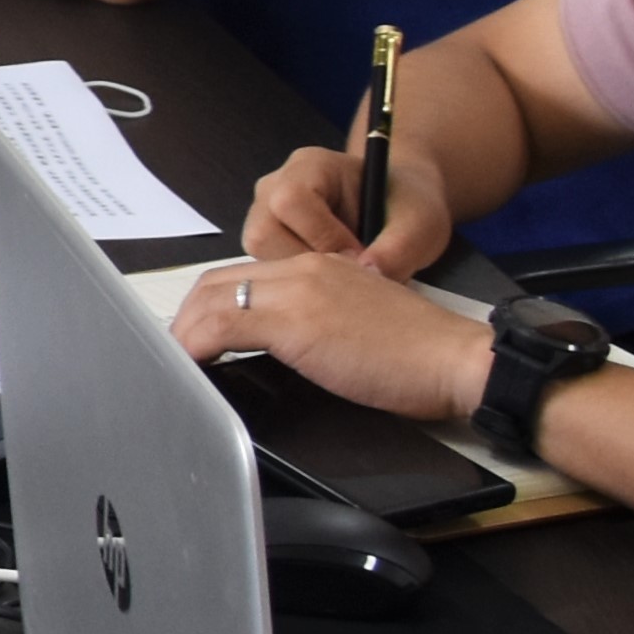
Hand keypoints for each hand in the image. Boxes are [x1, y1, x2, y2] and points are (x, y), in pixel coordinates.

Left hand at [167, 250, 490, 424]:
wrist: (456, 360)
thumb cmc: (420, 355)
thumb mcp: (357, 325)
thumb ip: (317, 322)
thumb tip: (281, 347)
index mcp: (319, 266)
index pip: (244, 276)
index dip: (209, 305)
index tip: (195, 333)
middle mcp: (304, 269)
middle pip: (219, 282)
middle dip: (187, 317)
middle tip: (176, 351)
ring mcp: (299, 290)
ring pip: (214, 298)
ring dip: (186, 333)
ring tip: (178, 364)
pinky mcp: (297, 319)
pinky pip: (223, 324)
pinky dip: (196, 345)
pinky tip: (192, 367)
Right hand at [243, 135, 451, 275]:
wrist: (402, 209)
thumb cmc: (409, 206)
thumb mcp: (420, 224)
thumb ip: (397, 249)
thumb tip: (368, 275)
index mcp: (311, 166)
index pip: (291, 201)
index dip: (323, 237)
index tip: (360, 258)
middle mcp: (275, 185)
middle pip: (263, 232)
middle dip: (305, 263)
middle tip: (345, 276)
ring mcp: (264, 214)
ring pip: (259, 256)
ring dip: (297, 277)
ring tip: (338, 280)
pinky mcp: (268, 243)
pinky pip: (266, 270)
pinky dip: (295, 283)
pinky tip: (328, 284)